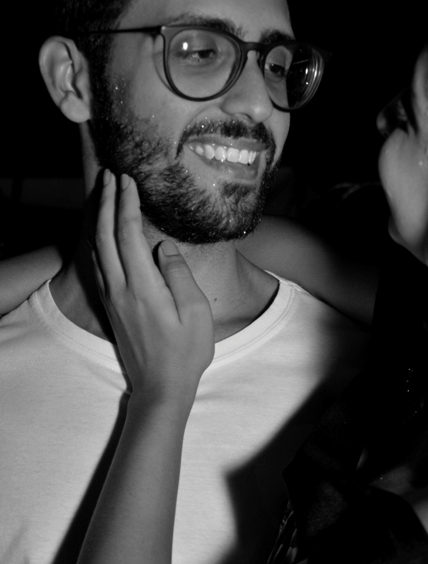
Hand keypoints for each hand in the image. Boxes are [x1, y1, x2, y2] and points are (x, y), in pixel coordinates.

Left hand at [92, 170, 213, 404]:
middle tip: (111, 175)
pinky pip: (97, 265)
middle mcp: (120, 289)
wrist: (161, 387)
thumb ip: (179, 275)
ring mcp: (112, 298)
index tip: (128, 180)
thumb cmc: (185, 352)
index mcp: (143, 287)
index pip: (129, 235)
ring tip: (104, 195)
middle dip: (107, 202)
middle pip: (105, 236)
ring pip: (96, 249)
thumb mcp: (195, 312)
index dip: (127, 204)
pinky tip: (101, 233)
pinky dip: (97, 241)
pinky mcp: (111, 307)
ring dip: (99, 218)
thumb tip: (163, 247)